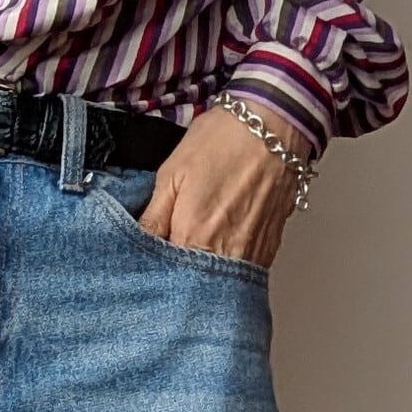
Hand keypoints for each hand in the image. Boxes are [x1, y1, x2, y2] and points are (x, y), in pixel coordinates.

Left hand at [139, 102, 312, 270]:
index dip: (152, 271)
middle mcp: (224, 253)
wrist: (276, 124)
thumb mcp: (172, 174)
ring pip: (219, 283)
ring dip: (204, 276)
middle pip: (193, 286)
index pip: (163, 276)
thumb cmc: (223, 141)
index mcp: (193, 236)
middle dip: (178, 279)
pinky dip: (228, 267)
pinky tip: (220, 247)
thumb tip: (136, 244)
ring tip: (196, 250)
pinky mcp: (269, 249)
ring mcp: (251, 254)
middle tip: (171, 258)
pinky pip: (242, 272)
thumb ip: (154, 217)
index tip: (146, 263)